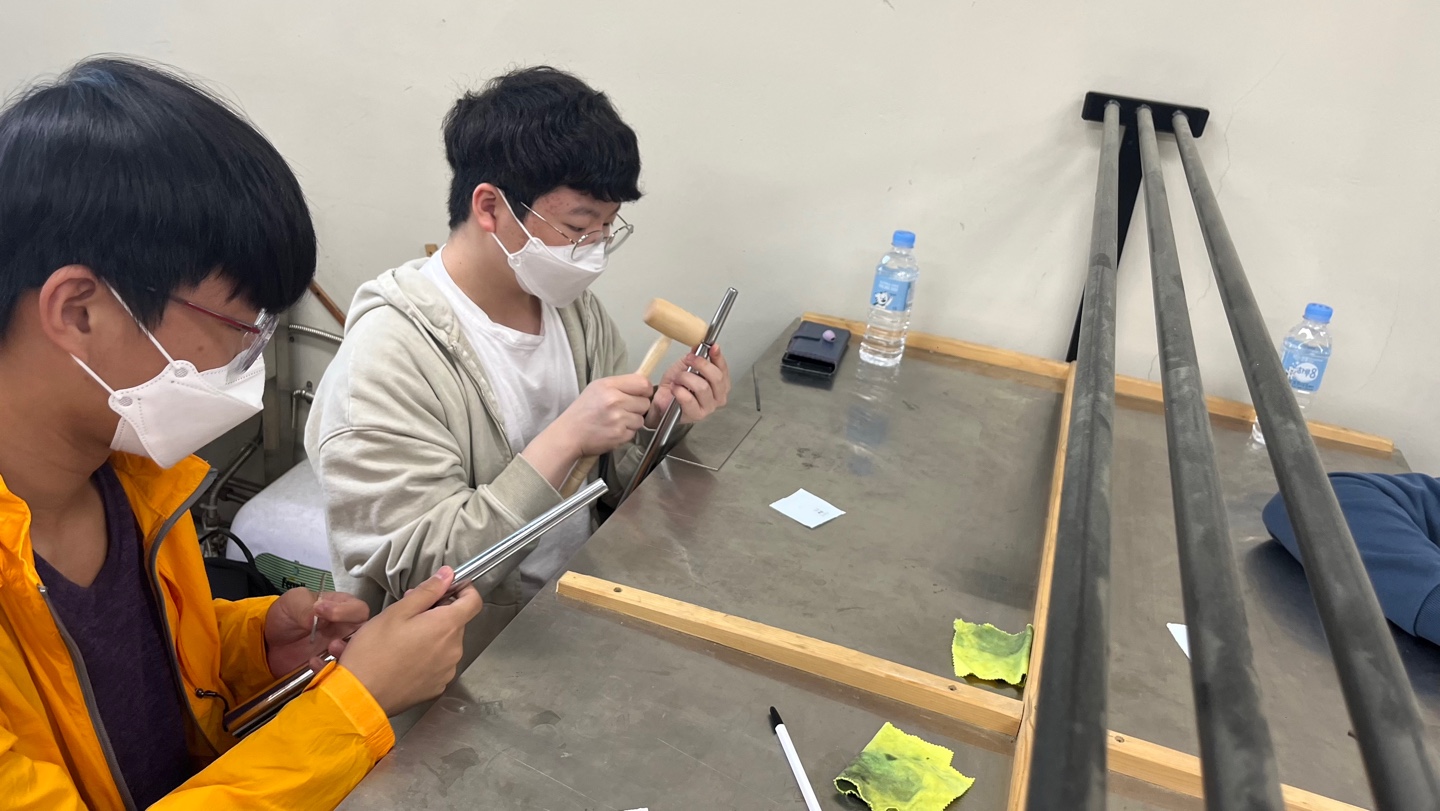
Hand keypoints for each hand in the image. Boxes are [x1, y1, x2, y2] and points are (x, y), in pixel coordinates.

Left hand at [264, 588, 369, 676]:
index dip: (346, 612)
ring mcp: (340, 651)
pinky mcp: (330, 668)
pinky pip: (337, 673)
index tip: (321, 612)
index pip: (359, 610)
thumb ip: (306, 606)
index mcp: (342, 608)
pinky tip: (312, 664)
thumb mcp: (293, 601)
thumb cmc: (285, 616)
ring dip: (344, 658)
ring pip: (356, 658)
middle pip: (366, 637)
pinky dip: (328, 671)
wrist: (268, 643)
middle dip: (354, 642)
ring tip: (327, 652)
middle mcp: (347, 630)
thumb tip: (315, 616)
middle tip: (332, 643)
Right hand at [338, 566, 483, 715]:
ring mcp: (447, 670)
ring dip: (432, 636)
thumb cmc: (375, 651)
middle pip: (456, 623)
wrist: (360, 695)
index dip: (464, 590)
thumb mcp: (397, 612)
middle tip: (408, 614)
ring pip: (447, 643)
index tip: (448, 588)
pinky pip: (439, 664)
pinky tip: (404, 659)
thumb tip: (447, 575)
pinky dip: (428, 657)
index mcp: (447, 626)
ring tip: (402, 639)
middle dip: (437, 614)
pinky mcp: (438, 686)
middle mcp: (454, 649)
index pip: (473, 601)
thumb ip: (427, 591)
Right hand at [551, 373, 653, 455]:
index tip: (639, 395)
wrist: (569, 434)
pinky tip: (613, 430)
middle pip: (645, 402)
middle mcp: (615, 400)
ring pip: (641, 419)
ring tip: (617, 421)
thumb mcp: (597, 388)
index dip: (645, 390)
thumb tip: (644, 385)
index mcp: (609, 385)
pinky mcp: (620, 435)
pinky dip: (626, 432)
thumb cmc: (583, 410)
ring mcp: (618, 419)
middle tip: (623, 410)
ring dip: (632, 421)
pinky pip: (634, 432)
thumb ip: (620, 385)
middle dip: (638, 408)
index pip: (643, 383)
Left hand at [648, 344, 730, 426]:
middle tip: (689, 360)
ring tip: (678, 378)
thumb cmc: (677, 385)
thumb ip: (695, 357)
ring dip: (686, 378)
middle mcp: (718, 397)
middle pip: (717, 378)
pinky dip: (679, 390)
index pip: (723, 369)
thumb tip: (699, 345)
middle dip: (701, 365)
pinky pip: (689, 399)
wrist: (663, 400)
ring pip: (702, 387)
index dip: (718, 357)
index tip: (712, 347)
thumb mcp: (686, 366)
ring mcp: (708, 407)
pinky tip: (675, 388)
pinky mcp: (696, 415)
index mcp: (720, 385)